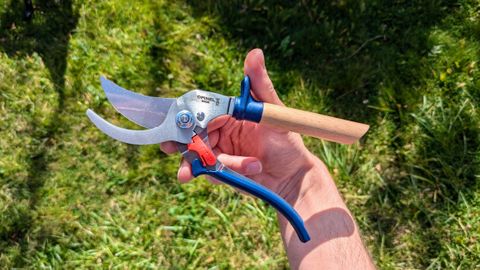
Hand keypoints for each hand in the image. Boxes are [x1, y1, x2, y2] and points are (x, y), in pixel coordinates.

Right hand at [160, 49, 315, 198]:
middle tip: (168, 146)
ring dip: (194, 162)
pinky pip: (209, 171)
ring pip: (197, 155)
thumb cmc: (287, 142)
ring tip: (186, 174)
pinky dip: (217, 173)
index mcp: (228, 115)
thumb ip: (260, 85)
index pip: (202, 111)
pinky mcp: (220, 173)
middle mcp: (219, 133)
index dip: (186, 115)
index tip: (175, 120)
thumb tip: (255, 52)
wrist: (293, 178)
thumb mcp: (273, 112)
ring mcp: (218, 153)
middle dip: (178, 141)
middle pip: (191, 134)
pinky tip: (243, 170)